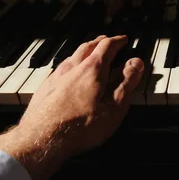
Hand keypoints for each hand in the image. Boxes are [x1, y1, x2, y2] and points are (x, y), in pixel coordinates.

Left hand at [0, 35, 143, 179]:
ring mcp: (56, 76)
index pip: (107, 46)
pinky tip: (69, 72)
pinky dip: (70, 63)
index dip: (117, 41)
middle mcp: (73, 67)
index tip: (123, 40)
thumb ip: (126, 83)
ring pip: (72, 56)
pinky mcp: (45, 87)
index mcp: (93, 69)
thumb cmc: (80, 127)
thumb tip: (136, 63)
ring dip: (84, 51)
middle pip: (87, 46)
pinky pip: (60, 67)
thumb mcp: (114, 107)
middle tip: (106, 41)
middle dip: (99, 42)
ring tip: (89, 52)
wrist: (41, 139)